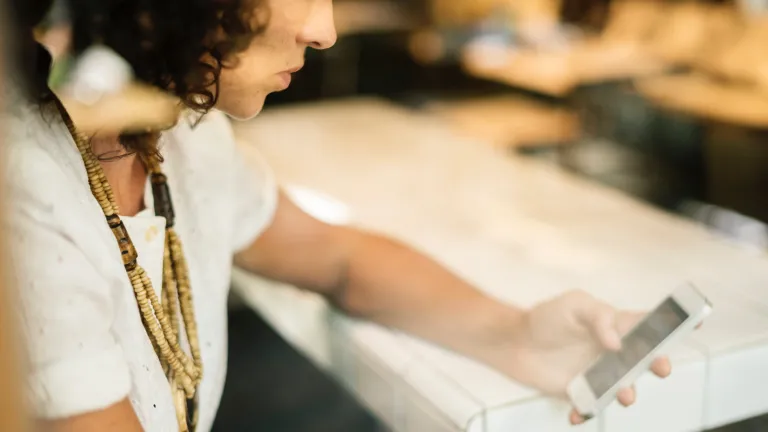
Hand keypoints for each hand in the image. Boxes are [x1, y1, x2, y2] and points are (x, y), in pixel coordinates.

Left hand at [490, 290, 672, 424]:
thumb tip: (617, 343)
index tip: (696, 322)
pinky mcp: (582, 392)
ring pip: (624, 387)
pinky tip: (578, 411)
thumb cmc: (545, 319)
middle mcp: (613, 351)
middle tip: (660, 368)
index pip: (649, 324)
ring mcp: (600, 373)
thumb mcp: (573, 305)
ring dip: (628, 393)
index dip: (674, 323)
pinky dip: (588, 410)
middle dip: (658, 365)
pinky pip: (593, 406)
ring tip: (623, 395)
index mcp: (616, 325)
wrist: (513, 343)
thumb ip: (598, 318)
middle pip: (645, 360)